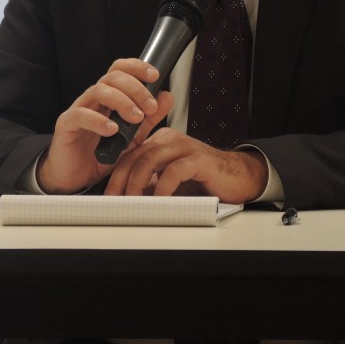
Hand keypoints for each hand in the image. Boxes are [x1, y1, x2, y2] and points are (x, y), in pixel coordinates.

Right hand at [36, 59, 172, 193]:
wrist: (77, 177)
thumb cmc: (102, 154)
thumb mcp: (134, 137)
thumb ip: (150, 118)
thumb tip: (167, 97)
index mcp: (108, 97)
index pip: (120, 70)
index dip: (136, 67)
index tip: (155, 76)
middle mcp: (93, 98)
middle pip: (113, 77)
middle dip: (136, 89)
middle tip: (150, 107)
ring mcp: (78, 109)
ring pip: (98, 91)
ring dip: (122, 102)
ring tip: (135, 118)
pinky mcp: (66, 124)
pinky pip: (80, 115)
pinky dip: (99, 120)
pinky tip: (113, 130)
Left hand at [103, 128, 268, 204]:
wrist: (237, 178)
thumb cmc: (203, 181)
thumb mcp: (170, 181)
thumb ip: (150, 184)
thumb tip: (125, 200)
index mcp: (160, 142)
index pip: (130, 155)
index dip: (115, 176)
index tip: (108, 197)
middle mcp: (170, 140)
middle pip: (136, 156)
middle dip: (121, 181)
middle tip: (115, 202)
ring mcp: (185, 147)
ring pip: (150, 160)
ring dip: (137, 184)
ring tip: (133, 203)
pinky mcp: (199, 159)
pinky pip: (175, 171)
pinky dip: (163, 187)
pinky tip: (160, 201)